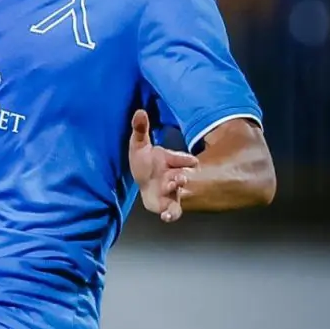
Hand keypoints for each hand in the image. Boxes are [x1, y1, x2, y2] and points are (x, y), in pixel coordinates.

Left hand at [129, 108, 198, 222]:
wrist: (144, 181)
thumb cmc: (145, 162)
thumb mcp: (139, 145)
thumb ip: (140, 129)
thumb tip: (138, 111)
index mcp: (173, 161)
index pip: (184, 159)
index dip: (184, 160)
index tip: (191, 161)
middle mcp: (176, 176)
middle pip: (186, 176)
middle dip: (183, 176)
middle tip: (180, 177)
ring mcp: (173, 192)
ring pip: (181, 194)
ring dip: (177, 191)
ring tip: (172, 189)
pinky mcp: (168, 205)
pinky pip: (173, 212)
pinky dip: (171, 215)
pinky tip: (166, 218)